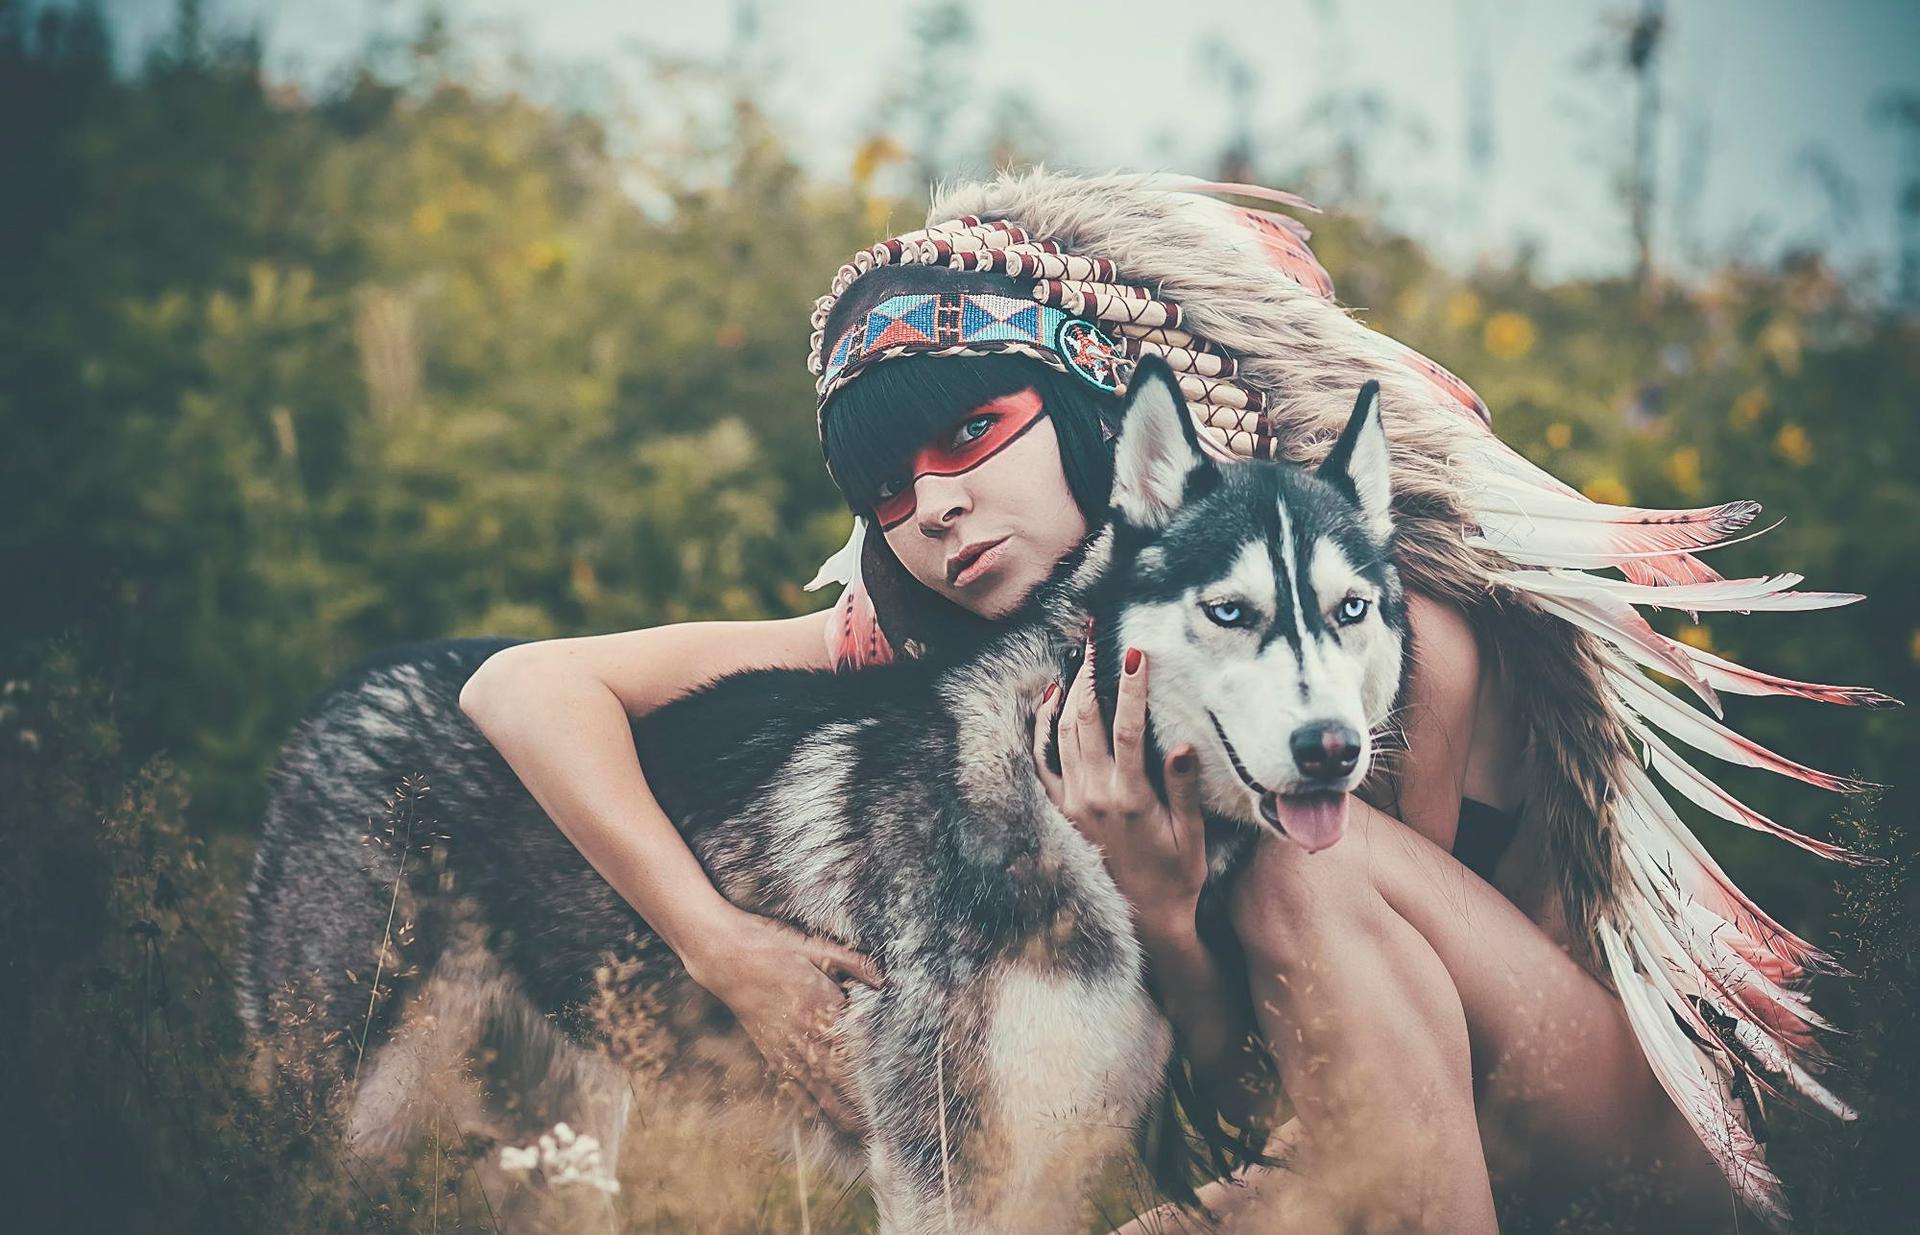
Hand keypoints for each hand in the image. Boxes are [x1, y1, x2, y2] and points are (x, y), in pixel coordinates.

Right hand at [683, 907, 883, 1134]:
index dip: (874, 1062)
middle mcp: (803, 1027)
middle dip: (859, 1095)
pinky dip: (802, 1098)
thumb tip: (882, 979)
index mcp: (820, 1000)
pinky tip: (813, 1113)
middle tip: (880, 1116)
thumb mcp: (814, 946)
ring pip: (814, 1080)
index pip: (854, 1040)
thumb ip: (851, 963)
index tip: (895, 1078)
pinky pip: (788, 1077)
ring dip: (836, 1105)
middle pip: (837, 1070)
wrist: (724, 956)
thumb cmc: (770, 946)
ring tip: (856, 1126)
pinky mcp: (767, 1046)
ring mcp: (783, 1041)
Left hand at [1032, 637, 1208, 937]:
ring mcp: (1073, 802)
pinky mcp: (1062, 811)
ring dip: (1070, 692)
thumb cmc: (1178, 874)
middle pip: (1086, 720)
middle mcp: (1095, 795)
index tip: (1136, 652)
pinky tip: (1049, 699)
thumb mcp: (1192, 833)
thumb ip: (1183, 788)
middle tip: (1098, 638)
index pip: (1128, 728)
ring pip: (1062, 733)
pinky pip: (1042, 762)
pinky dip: (1042, 727)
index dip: (1131, 687)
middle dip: (1091, 674)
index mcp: (1131, 797)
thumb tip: (1181, 744)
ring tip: (1081, 658)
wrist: (1147, 918)